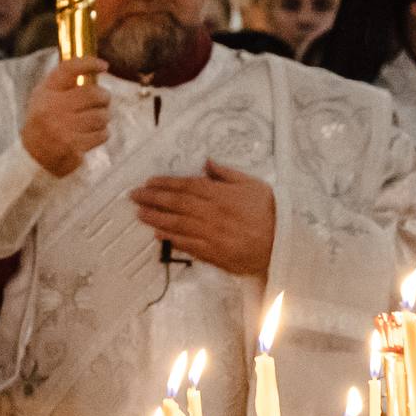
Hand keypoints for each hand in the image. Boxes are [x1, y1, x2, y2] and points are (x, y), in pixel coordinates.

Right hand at [20, 55, 110, 177]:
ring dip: (104, 117)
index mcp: (46, 93)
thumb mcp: (43, 98)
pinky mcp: (73, 146)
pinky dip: (102, 134)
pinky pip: (101, 134)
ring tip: (96, 120)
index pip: (69, 69)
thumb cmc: (43, 122)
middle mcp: (52, 108)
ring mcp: (63, 129)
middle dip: (104, 97)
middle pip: (93, 93)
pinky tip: (92, 135)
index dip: (89, 63)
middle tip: (104, 100)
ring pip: (101, 116)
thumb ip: (63, 83)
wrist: (32, 157)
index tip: (104, 66)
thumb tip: (93, 68)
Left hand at [131, 159, 276, 278]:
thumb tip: (207, 162)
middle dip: (152, 198)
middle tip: (134, 195)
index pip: (186, 186)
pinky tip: (157, 233)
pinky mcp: (213, 253)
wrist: (281, 245)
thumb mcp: (252, 185)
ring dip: (155, 217)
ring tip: (139, 213)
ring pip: (177, 224)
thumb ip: (227, 174)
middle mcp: (212, 213)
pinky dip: (171, 238)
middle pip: (176, 204)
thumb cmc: (269, 213)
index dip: (165, 183)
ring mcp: (211, 234)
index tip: (149, 182)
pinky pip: (187, 244)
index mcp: (221, 195)